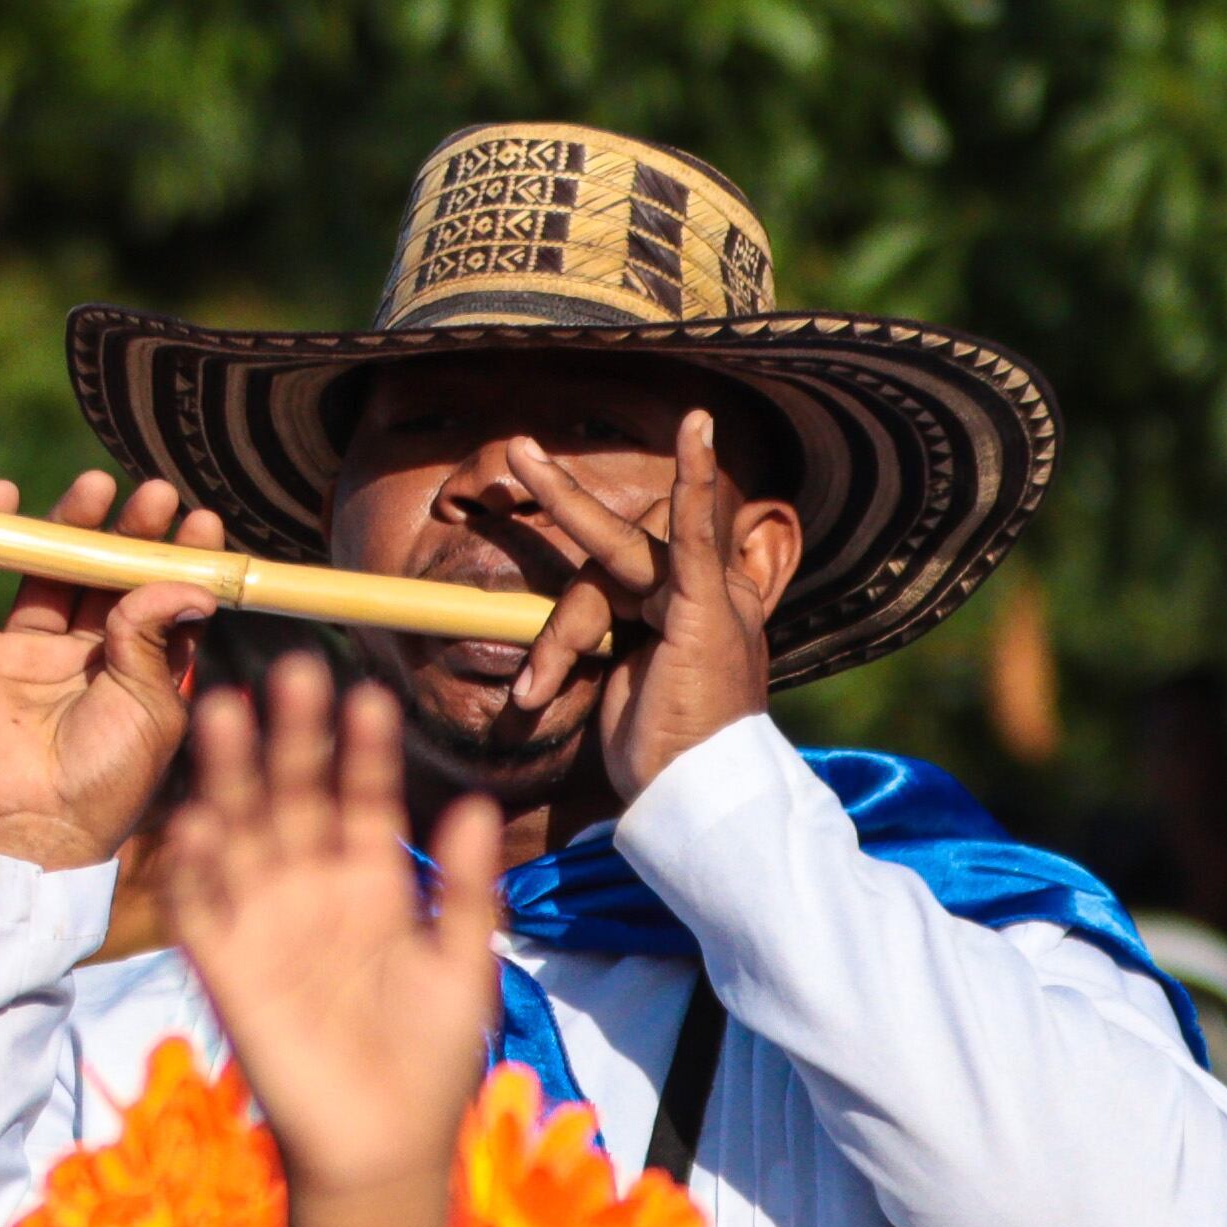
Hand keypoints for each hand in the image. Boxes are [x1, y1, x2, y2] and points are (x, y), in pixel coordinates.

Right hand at [0, 469, 224, 873]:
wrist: (30, 827)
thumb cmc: (107, 779)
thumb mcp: (152, 705)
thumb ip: (157, 636)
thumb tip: (183, 580)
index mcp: (129, 670)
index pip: (155, 597)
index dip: (177, 557)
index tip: (199, 521)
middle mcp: (75, 655)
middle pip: (100, 574)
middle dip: (126, 532)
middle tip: (155, 494)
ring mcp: (18, 652)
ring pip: (42, 572)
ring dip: (67, 524)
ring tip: (96, 485)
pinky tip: (2, 495)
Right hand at [170, 659, 502, 1200]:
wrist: (382, 1147)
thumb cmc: (429, 1059)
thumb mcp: (464, 966)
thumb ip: (461, 889)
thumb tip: (473, 804)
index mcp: (371, 887)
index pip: (363, 800)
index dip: (363, 751)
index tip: (368, 693)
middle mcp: (312, 895)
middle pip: (295, 800)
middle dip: (290, 739)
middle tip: (289, 669)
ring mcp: (265, 929)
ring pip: (241, 837)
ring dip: (229, 779)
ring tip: (223, 713)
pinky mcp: (228, 974)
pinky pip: (202, 914)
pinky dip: (194, 872)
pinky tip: (194, 822)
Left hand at [503, 407, 786, 802]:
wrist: (694, 797)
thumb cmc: (655, 755)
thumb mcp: (616, 687)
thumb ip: (599, 643)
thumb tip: (544, 640)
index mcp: (684, 610)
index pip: (613, 571)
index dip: (570, 574)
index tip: (527, 530)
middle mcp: (702, 593)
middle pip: (611, 554)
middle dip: (561, 500)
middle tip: (516, 451)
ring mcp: (708, 596)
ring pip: (614, 567)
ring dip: (563, 633)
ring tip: (536, 693)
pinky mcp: (710, 606)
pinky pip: (696, 533)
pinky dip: (697, 481)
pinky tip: (696, 430)